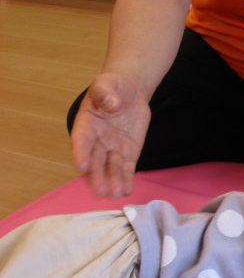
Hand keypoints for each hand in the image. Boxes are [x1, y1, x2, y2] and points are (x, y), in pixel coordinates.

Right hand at [71, 73, 150, 197]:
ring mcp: (112, 148)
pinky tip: (128, 190)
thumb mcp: (107, 83)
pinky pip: (126, 168)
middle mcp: (96, 140)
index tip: (82, 166)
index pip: (81, 139)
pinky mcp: (128, 153)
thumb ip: (105, 92)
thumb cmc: (113, 86)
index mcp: (86, 124)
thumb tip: (112, 104)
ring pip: (111, 168)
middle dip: (97, 176)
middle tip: (101, 190)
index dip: (80, 153)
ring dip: (112, 181)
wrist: (129, 93)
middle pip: (95, 161)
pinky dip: (127, 179)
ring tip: (116, 194)